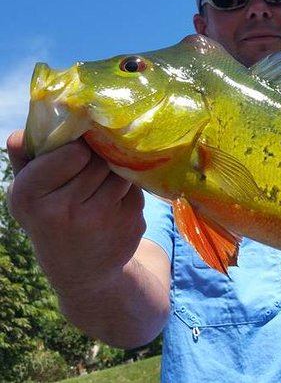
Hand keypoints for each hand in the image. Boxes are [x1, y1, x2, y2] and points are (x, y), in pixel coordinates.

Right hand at [6, 130, 145, 296]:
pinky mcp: (130, 224)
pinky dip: (128, 189)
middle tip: (91, 168)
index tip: (75, 154)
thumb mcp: (29, 191)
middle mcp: (64, 211)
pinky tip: (114, 203)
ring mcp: (101, 220)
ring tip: (100, 186)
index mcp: (30, 196)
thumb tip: (27, 131)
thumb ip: (25, 156)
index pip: (74, 151)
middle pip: (99, 159)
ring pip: (119, 170)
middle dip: (98, 158)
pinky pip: (136, 187)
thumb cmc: (52, 217)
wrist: (82, 270)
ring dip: (114, 171)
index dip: (78, 148)